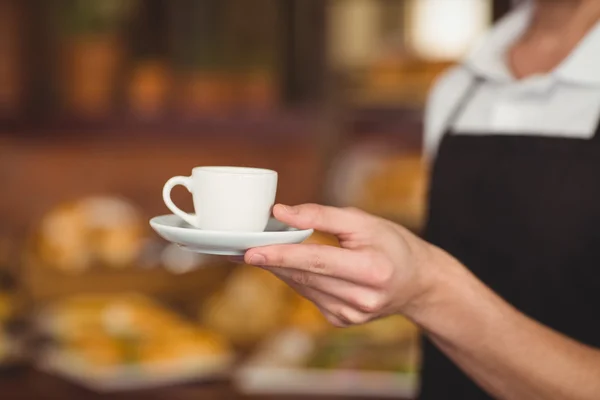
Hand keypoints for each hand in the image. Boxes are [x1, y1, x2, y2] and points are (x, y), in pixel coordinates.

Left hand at [245, 204, 446, 326]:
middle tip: (241, 248)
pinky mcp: (342, 321)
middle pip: (305, 276)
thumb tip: (281, 213)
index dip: (282, 255)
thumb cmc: (392, 244)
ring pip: (303, 288)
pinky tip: (292, 267)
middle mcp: (361, 299)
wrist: (417, 282)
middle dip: (272, 261)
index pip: (317, 260)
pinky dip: (298, 279)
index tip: (251, 251)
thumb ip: (322, 215)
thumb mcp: (364, 221)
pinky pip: (310, 296)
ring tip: (261, 252)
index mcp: (372, 270)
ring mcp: (351, 315)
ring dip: (281, 269)